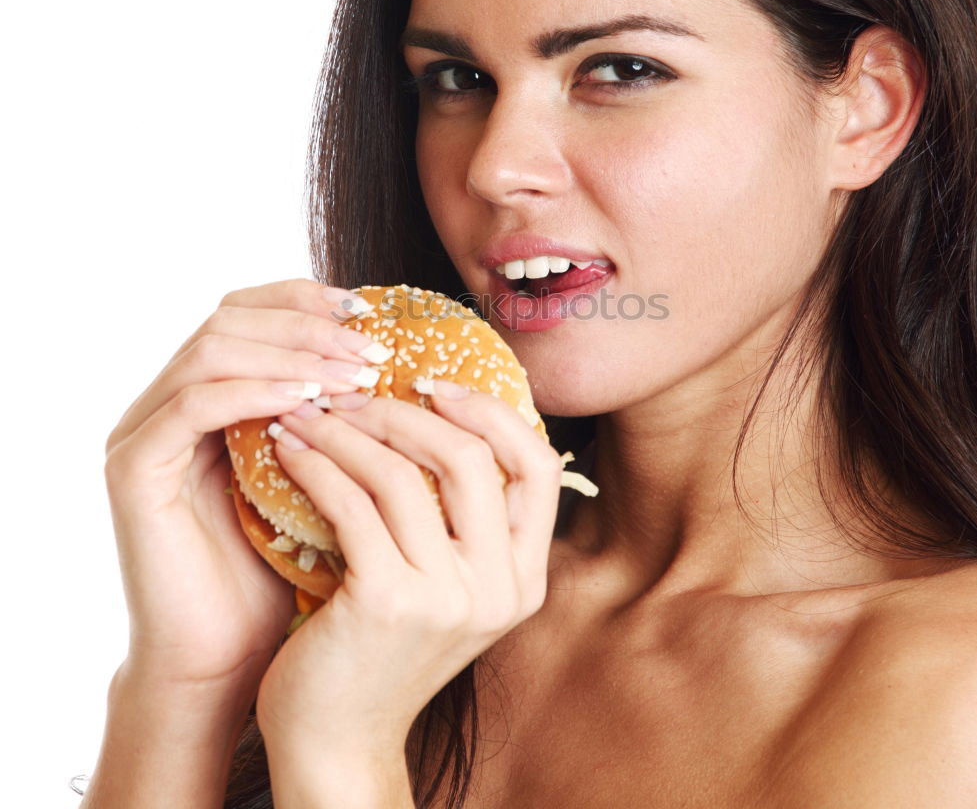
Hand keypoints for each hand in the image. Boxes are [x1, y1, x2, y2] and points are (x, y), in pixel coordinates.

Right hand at [103, 279, 380, 691]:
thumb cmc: (282, 570)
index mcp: (208, 395)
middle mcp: (167, 404)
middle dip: (306, 325)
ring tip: (353, 374)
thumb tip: (393, 359)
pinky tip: (309, 402)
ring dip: (289, 354)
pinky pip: (191, 406)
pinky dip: (253, 393)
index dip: (304, 300)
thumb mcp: (320, 475)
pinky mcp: (133, 470)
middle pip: (229, 319)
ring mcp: (142, 433)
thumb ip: (333, 416)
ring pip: (210, 351)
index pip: (248, 312)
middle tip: (369, 348)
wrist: (228, 659)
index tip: (368, 311)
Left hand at [254, 383, 563, 759]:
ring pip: (404, 474)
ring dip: (347, 432)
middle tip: (352, 394)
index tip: (438, 386)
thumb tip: (442, 418)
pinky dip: (317, 466)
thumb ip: (461, 521)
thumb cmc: (381, 647)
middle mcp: (500, 588)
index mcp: (524, 577)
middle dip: (405, 412)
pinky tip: (288, 452)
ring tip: (307, 415)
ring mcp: (448, 598)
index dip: (493, 413)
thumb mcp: (445, 585)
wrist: (335, 737)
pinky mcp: (388, 603)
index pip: (540, 467)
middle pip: (471, 457)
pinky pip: (353, 505)